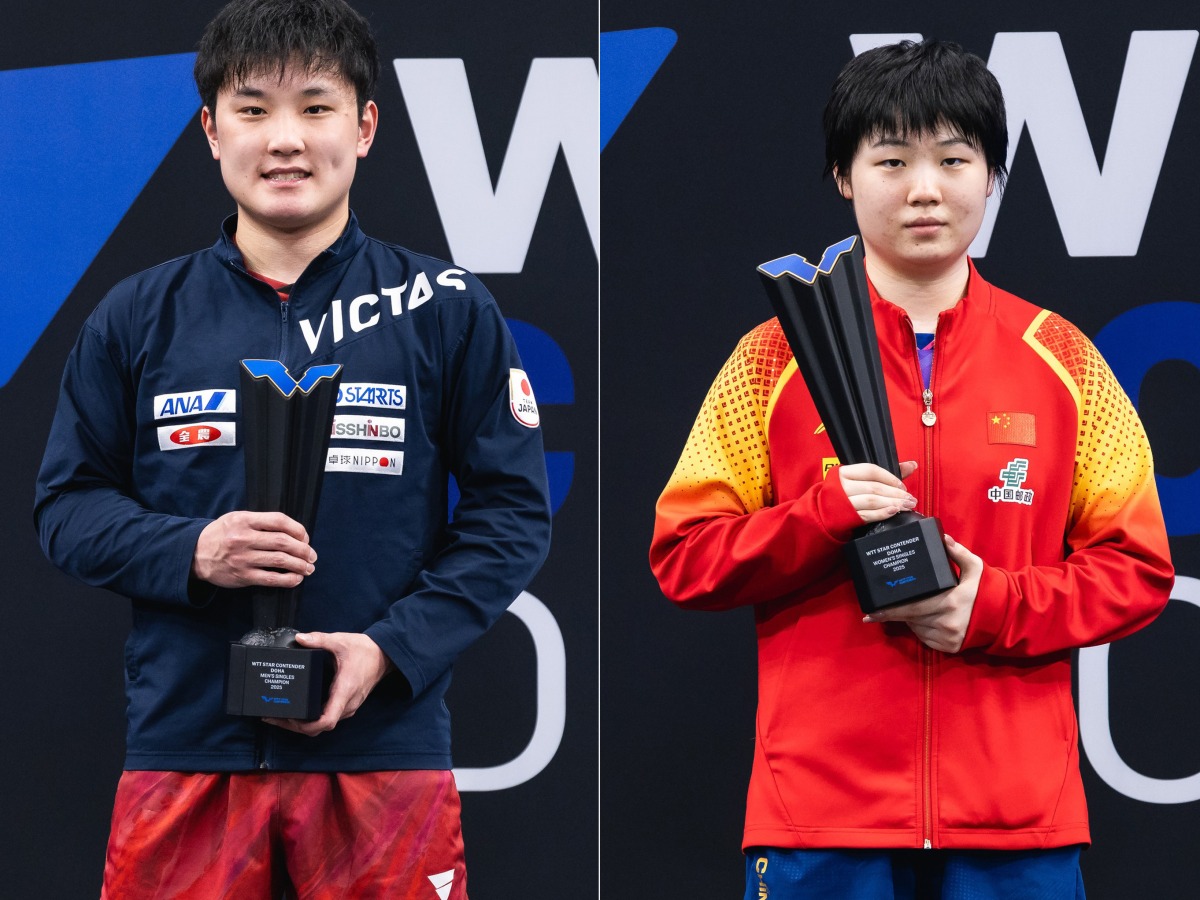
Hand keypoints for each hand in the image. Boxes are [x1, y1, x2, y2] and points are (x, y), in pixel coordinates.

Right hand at [191, 511, 315, 588]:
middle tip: (312, 555)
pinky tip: (297, 579)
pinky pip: (271, 579)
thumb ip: (261, 522)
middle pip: (283, 542)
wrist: (194, 554)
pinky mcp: (242, 576)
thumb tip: (294, 532)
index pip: (279, 521)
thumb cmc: (222, 535)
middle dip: (304, 549)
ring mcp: (243, 558)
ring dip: (300, 565)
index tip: (305, 537)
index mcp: (244, 520)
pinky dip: (288, 579)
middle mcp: (244, 538)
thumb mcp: (237, 519)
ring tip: (309, 567)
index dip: (298, 529)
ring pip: (280, 561)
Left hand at [263, 632, 394, 736]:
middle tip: (274, 718)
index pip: (326, 721)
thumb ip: (319, 639)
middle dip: (295, 727)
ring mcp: (348, 707)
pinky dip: (312, 720)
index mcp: (344, 691)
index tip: (288, 718)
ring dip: (303, 725)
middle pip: (320, 728)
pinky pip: (328, 719)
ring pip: (324, 726)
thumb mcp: (341, 641)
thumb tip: (300, 638)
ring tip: (282, 716)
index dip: (305, 725)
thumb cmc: (365, 650)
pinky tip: (300, 712)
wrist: (384, 655)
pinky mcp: (347, 705)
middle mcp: (347, 704)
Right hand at [839, 460, 918, 523]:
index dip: (889, 477)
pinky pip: (867, 515)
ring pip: (872, 501)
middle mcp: (842, 486)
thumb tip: (912, 465)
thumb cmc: (844, 494)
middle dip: (895, 493)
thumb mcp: (858, 480)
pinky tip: (893, 512)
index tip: (902, 486)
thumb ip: (885, 474)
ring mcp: (843, 502)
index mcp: (844, 473)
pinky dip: (882, 513)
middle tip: (910, 499)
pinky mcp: (846, 517)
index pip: (870, 471)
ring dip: (892, 503)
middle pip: (874, 487)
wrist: (823, 513)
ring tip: (905, 506)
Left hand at [862, 534, 982, 652]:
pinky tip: (919, 622)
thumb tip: (942, 538)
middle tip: (875, 613)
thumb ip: (958, 552)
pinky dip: (920, 630)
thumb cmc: (987, 590)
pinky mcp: (950, 648)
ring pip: (917, 629)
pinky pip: (926, 639)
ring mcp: (948, 638)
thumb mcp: (975, 567)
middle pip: (911, 619)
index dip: (889, 611)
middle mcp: (947, 622)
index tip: (871, 612)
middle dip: (893, 615)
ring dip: (909, 621)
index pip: (911, 608)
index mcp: (949, 602)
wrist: (1006, 617)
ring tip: (905, 610)